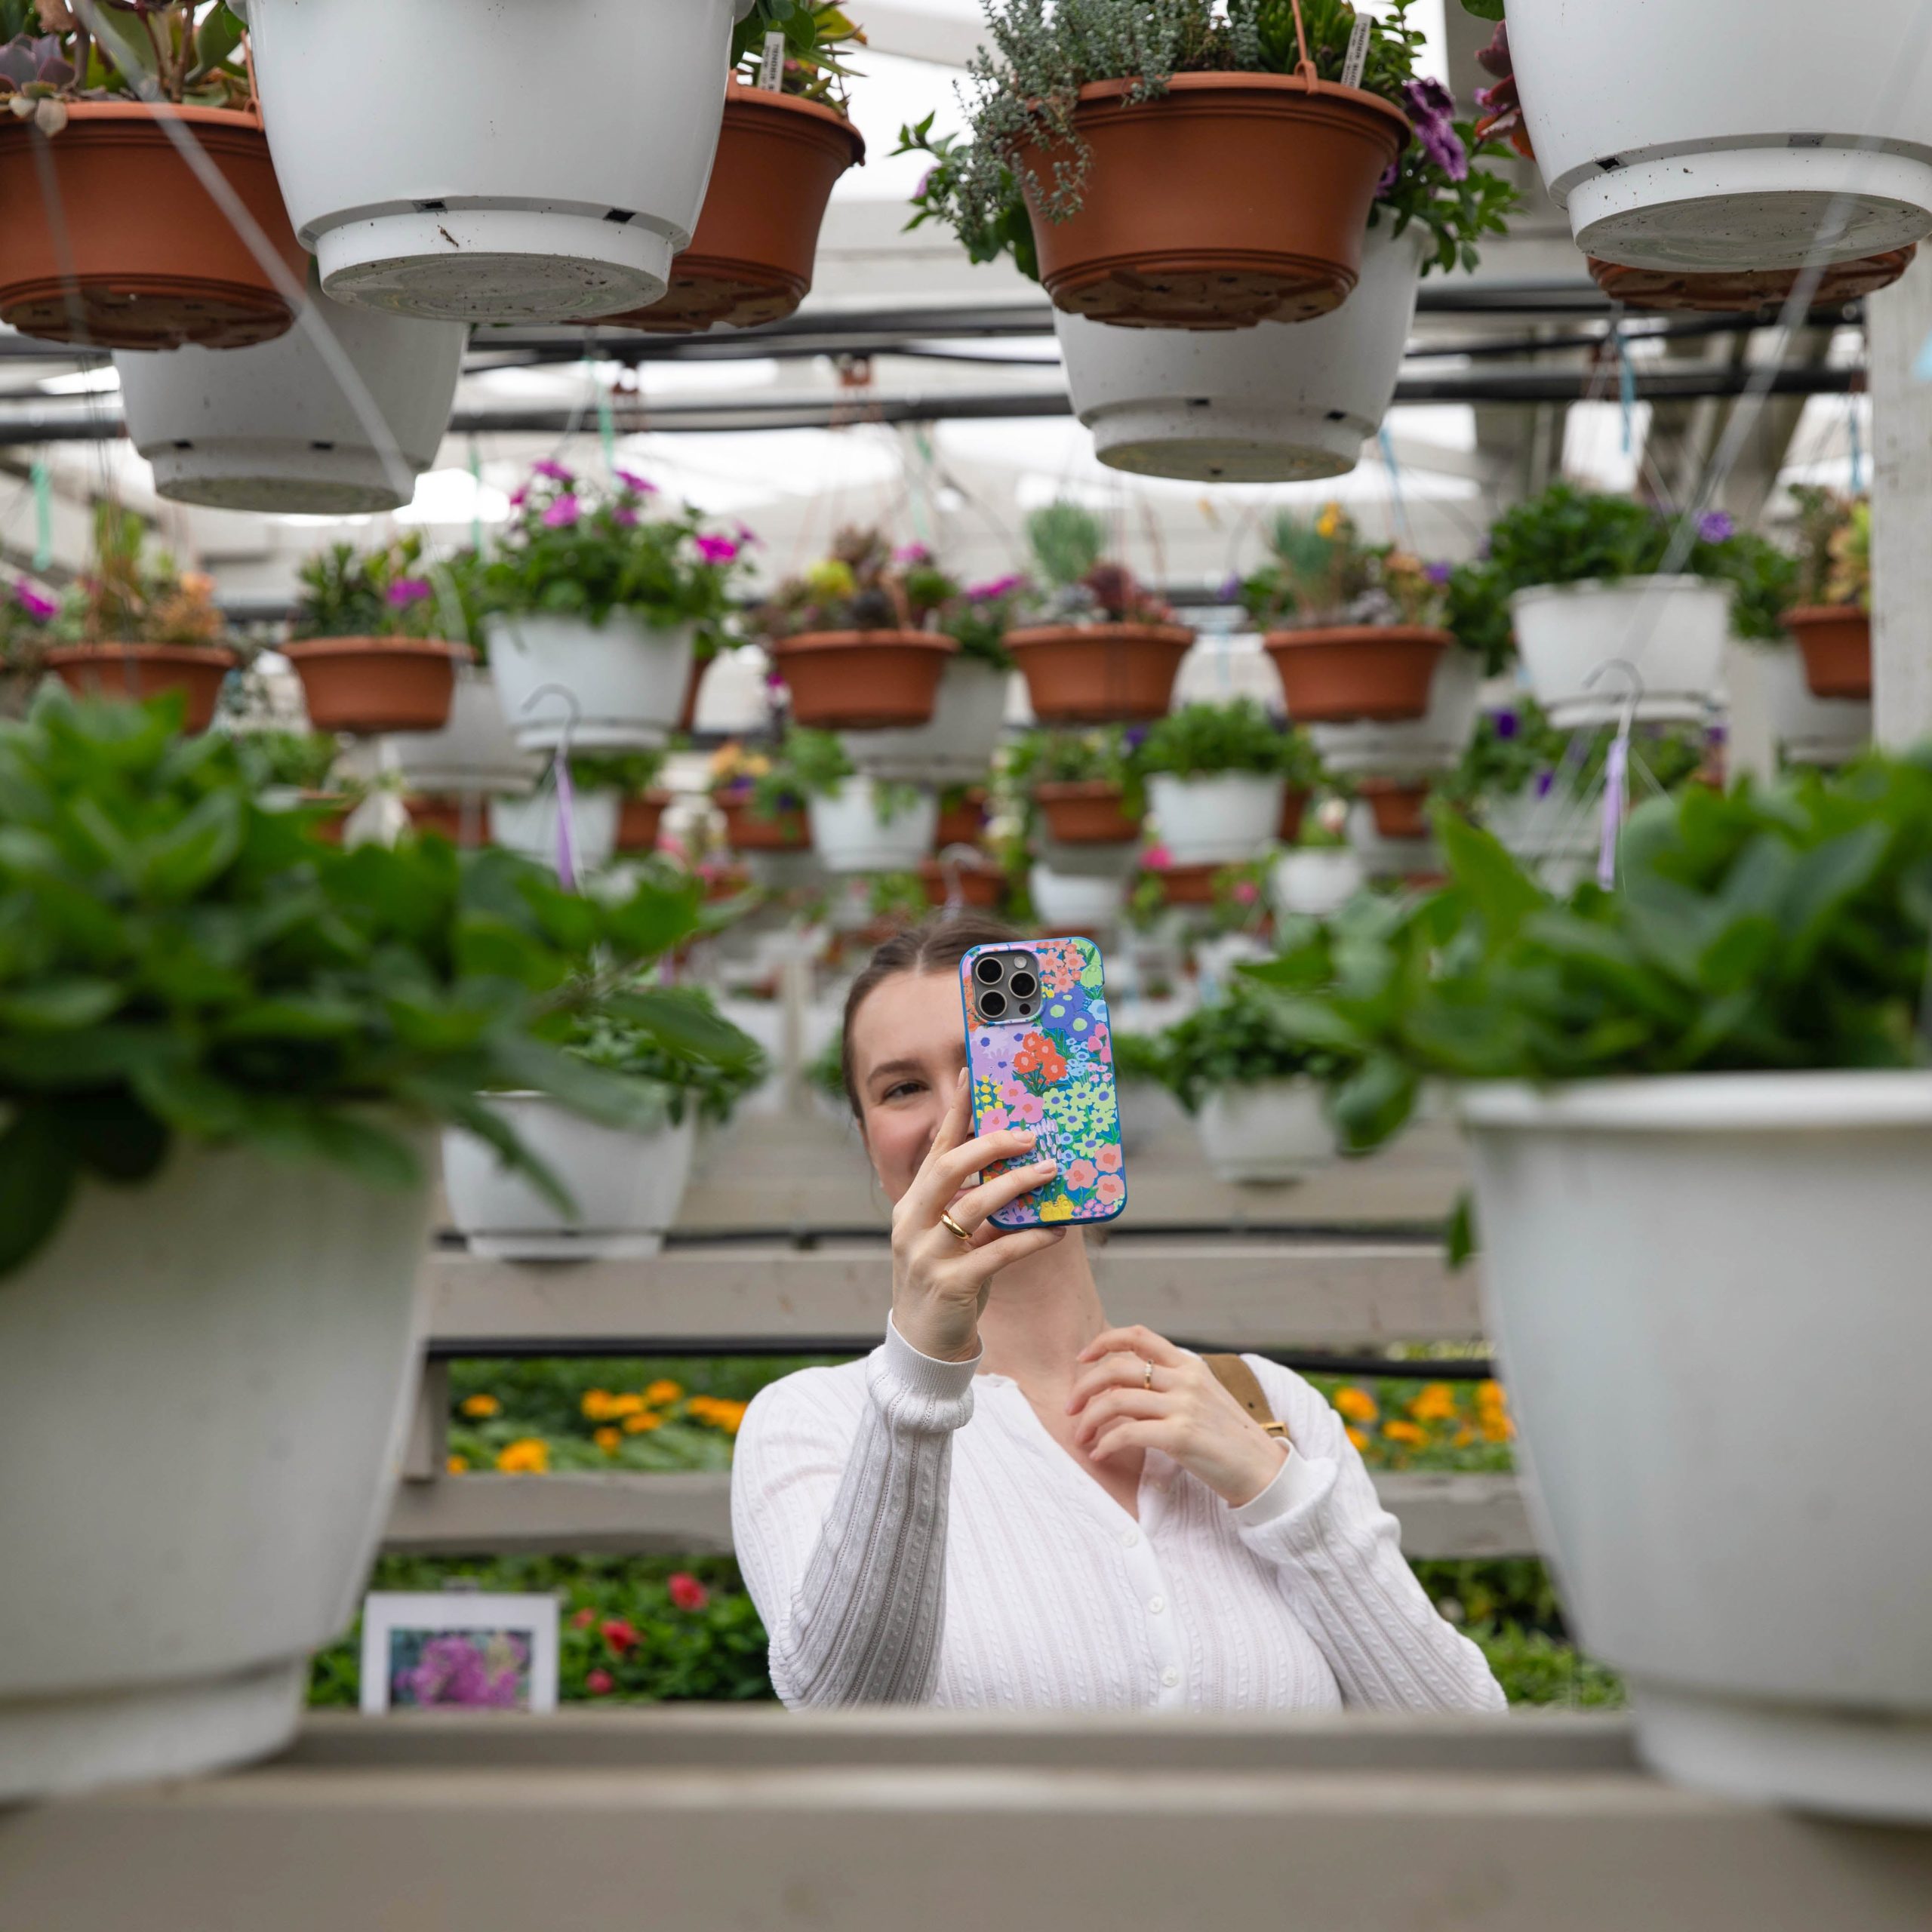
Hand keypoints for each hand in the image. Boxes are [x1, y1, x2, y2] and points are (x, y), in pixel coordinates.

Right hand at [890, 1069, 1068, 1362]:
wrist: (923, 1346)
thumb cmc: (947, 1282)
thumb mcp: (953, 1239)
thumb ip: (977, 1208)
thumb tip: (1024, 1173)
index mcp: (912, 1205)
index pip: (935, 1150)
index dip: (954, 1112)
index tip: (971, 1075)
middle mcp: (912, 1224)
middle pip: (947, 1169)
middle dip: (989, 1146)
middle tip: (1029, 1136)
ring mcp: (927, 1255)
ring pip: (971, 1208)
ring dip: (1015, 1186)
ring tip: (1050, 1173)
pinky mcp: (950, 1285)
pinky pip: (996, 1253)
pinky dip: (1029, 1238)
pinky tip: (1056, 1230)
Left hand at [1068, 1325, 1288, 1508]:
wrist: (1263, 1472)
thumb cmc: (1228, 1440)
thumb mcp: (1203, 1399)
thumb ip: (1171, 1386)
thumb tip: (1121, 1387)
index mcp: (1190, 1366)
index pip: (1139, 1336)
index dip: (1104, 1342)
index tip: (1082, 1359)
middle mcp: (1186, 1379)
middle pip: (1117, 1368)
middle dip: (1084, 1387)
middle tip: (1070, 1408)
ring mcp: (1184, 1406)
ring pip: (1116, 1400)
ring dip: (1089, 1420)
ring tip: (1081, 1437)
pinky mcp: (1181, 1436)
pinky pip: (1127, 1433)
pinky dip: (1106, 1443)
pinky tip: (1100, 1454)